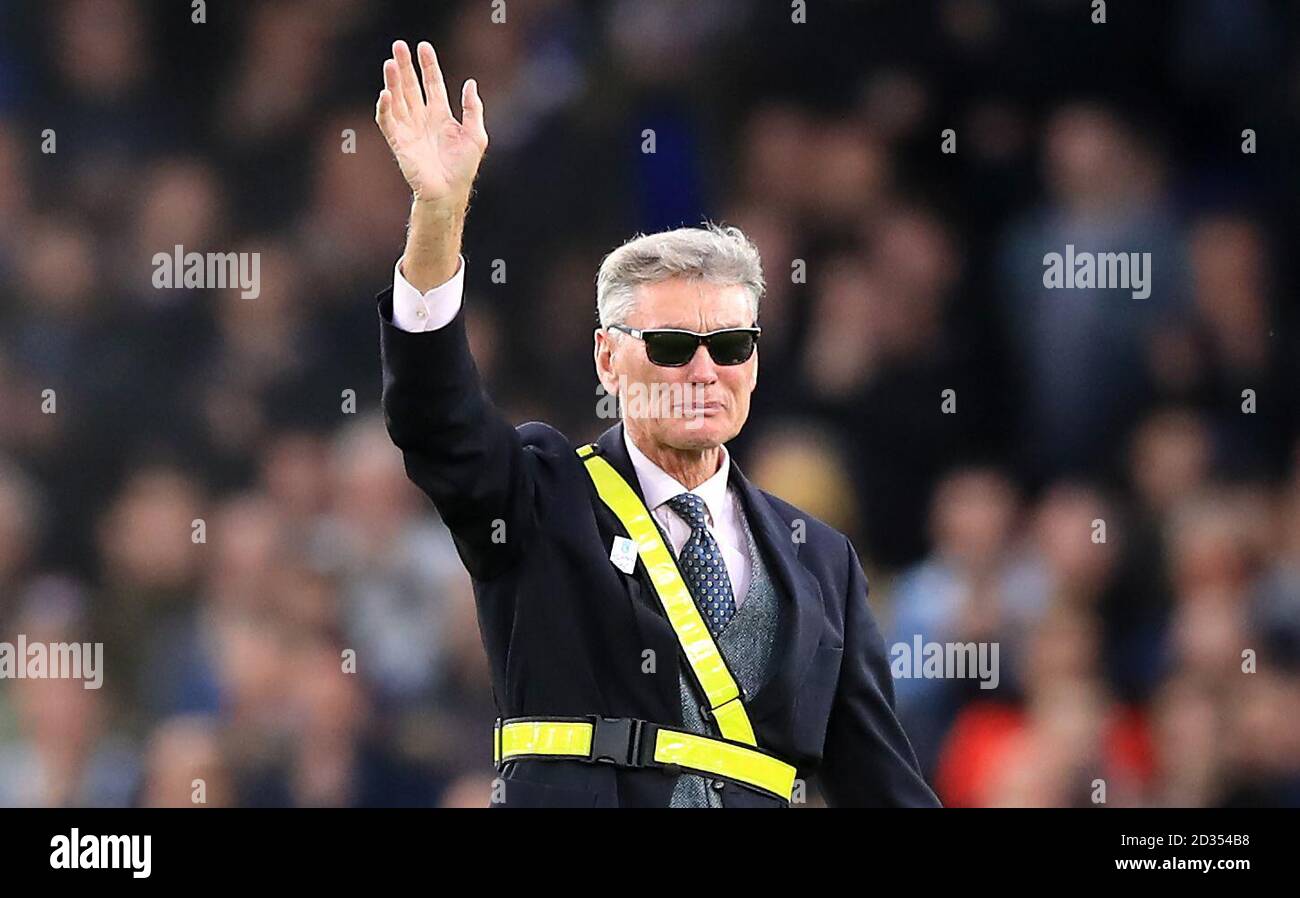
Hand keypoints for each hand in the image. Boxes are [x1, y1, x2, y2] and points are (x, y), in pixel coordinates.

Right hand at [375, 40, 487, 208]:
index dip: (428, 66)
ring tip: (390, 63)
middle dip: (405, 66)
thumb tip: (470, 83)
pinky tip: (386, 93)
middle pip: (411, 87)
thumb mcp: (476, 135)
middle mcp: (423, 119)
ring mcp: (409, 129)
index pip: (432, 84)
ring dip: (393, 81)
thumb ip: (472, 109)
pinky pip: (388, 122)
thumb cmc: (463, 168)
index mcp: (441, 115)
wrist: (449, 192)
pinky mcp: (398, 142)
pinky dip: (385, 108)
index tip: (423, 47)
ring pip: (398, 99)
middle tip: (398, 45)